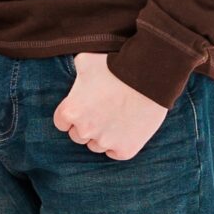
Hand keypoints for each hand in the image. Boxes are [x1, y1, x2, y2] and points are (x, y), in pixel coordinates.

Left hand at [54, 54, 169, 159]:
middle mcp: (84, 130)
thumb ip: (75, 73)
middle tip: (104, 111)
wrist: (151, 75)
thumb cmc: (117, 64)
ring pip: (97, 146)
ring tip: (118, 118)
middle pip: (78, 136)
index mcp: (71, 111)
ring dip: (103, 136)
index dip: (74, 115)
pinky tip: (127, 129)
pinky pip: (116, 153)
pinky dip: (120, 145)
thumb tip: (74, 72)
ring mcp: (105, 142)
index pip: (62, 123)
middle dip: (88, 125)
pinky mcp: (125, 150)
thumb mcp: (86, 61)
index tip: (85, 109)